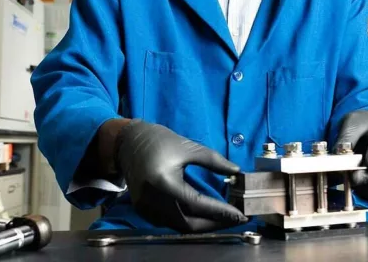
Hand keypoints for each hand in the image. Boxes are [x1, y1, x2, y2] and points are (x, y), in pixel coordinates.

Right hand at [114, 119, 247, 231]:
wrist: (128, 143)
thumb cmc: (158, 141)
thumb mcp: (188, 147)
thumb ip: (213, 161)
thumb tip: (236, 172)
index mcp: (164, 182)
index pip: (197, 204)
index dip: (220, 211)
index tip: (240, 214)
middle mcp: (153, 200)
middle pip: (189, 223)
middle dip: (215, 223)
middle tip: (236, 220)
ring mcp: (147, 208)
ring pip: (180, 226)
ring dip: (204, 225)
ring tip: (224, 219)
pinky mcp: (144, 211)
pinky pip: (170, 223)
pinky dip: (189, 222)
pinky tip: (204, 216)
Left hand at [335, 110, 367, 201]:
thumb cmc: (362, 123)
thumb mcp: (351, 121)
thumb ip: (346, 137)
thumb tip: (338, 155)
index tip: (365, 165)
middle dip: (367, 176)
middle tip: (352, 178)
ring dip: (366, 185)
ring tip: (351, 179)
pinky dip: (367, 192)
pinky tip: (356, 185)